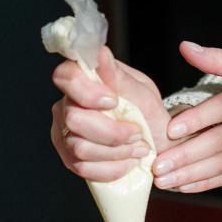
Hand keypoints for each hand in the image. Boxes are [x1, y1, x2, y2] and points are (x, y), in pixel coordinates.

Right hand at [51, 46, 171, 181]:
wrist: (157, 145)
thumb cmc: (148, 114)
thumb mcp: (143, 93)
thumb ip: (119, 77)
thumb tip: (101, 53)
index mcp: (83, 81)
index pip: (65, 77)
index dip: (86, 91)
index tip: (113, 101)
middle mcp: (67, 105)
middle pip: (74, 119)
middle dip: (112, 132)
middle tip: (137, 134)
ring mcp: (64, 133)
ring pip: (79, 147)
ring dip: (116, 152)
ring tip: (138, 149)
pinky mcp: (69, 158)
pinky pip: (83, 168)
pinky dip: (112, 168)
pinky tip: (128, 163)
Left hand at [152, 42, 221, 192]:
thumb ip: (221, 59)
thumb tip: (186, 48)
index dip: (198, 119)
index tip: (172, 129)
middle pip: (219, 141)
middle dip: (186, 156)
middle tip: (157, 165)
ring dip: (192, 174)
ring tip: (164, 181)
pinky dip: (209, 183)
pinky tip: (187, 187)